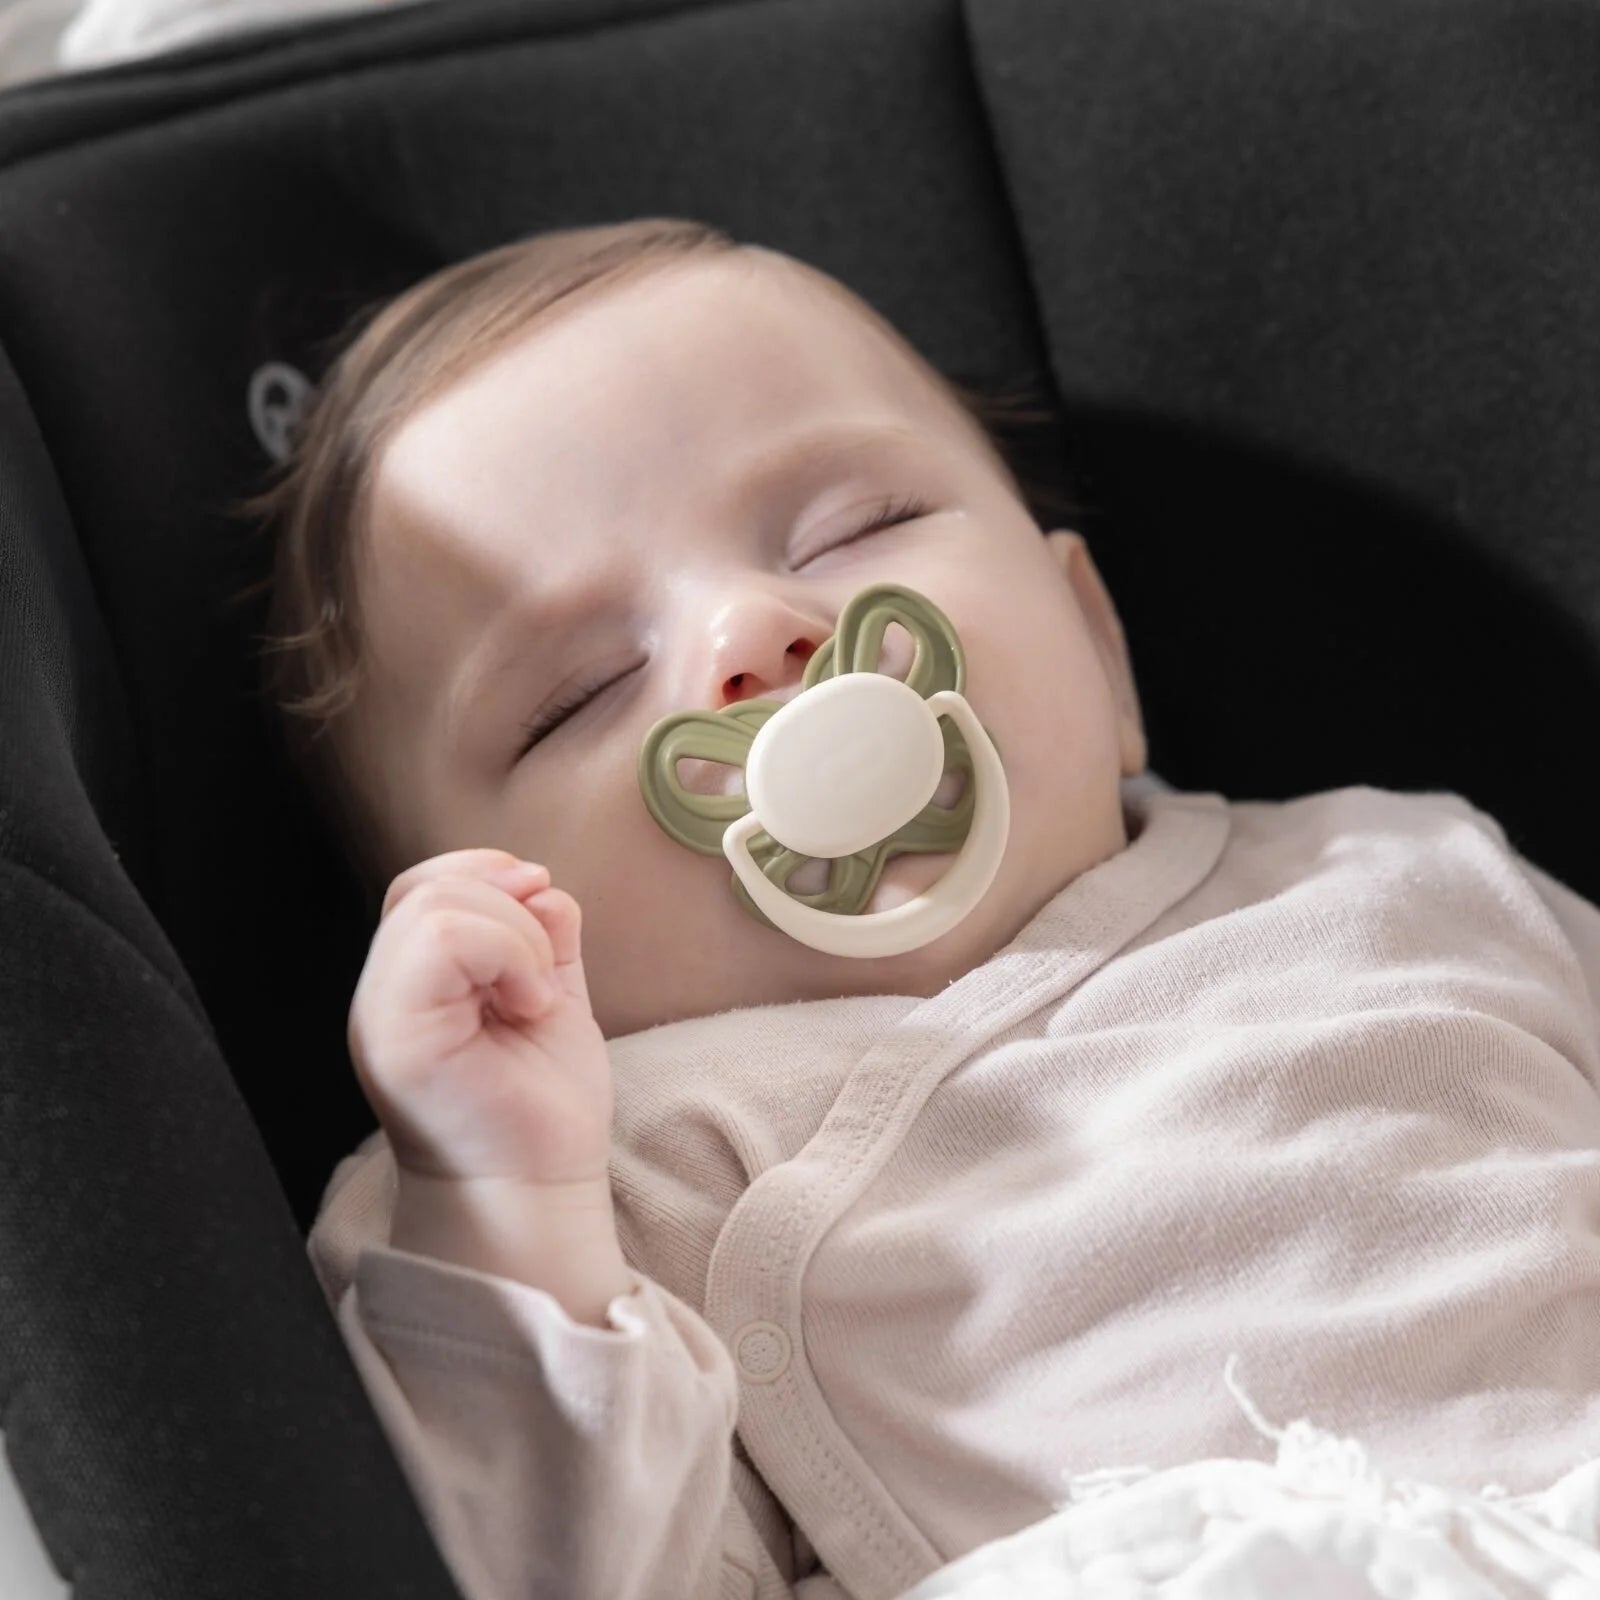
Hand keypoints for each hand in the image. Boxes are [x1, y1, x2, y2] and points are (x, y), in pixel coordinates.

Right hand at [346, 849, 613, 1186]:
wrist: (536, 1190)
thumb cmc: (540, 1106)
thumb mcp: (549, 993)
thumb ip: (541, 934)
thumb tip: (539, 883)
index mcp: (413, 982)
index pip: (423, 884)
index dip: (485, 872)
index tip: (542, 905)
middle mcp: (384, 993)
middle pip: (430, 886)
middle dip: (510, 909)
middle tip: (540, 982)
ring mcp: (381, 1014)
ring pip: (434, 904)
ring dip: (514, 937)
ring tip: (533, 999)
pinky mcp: (396, 1036)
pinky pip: (443, 938)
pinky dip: (507, 952)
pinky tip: (529, 1005)